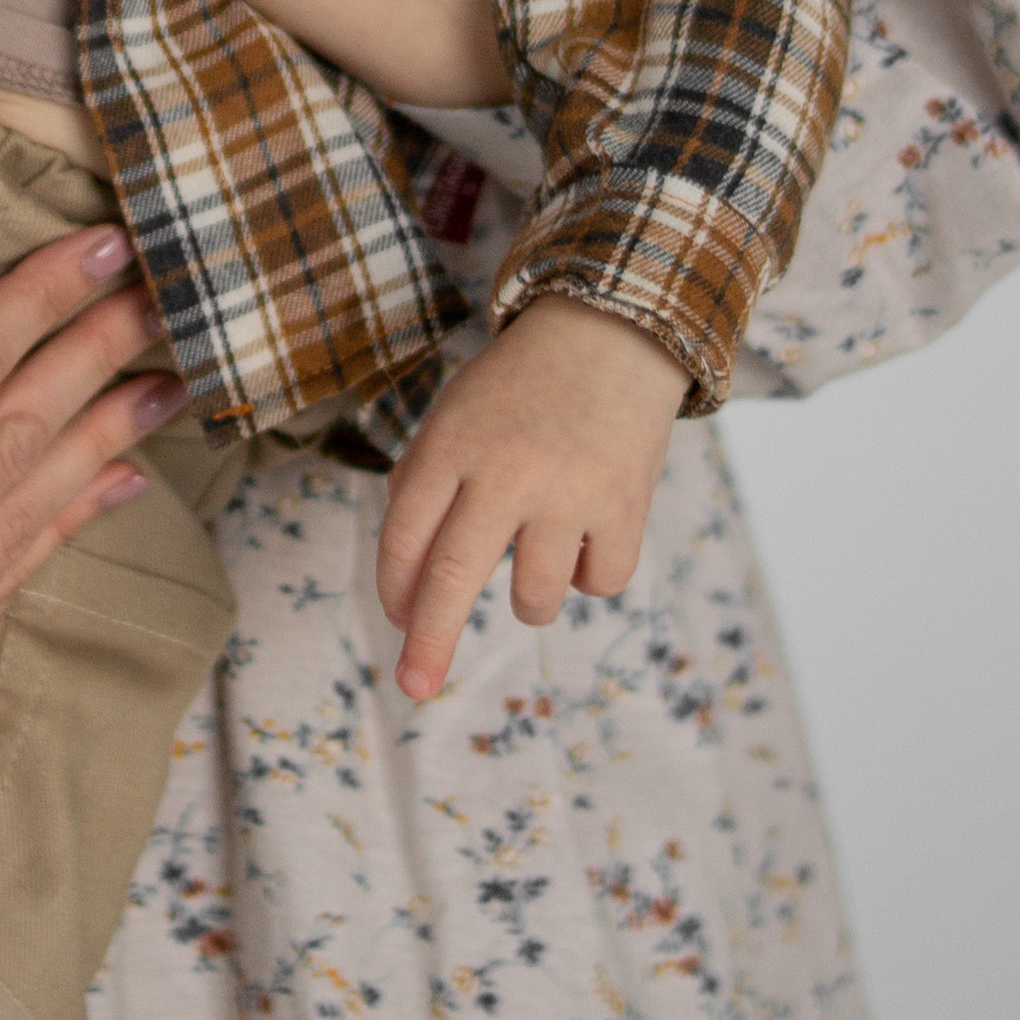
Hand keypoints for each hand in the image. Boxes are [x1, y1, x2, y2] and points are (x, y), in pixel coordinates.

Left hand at [376, 297, 690, 701]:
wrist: (611, 332)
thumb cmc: (519, 388)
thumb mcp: (456, 416)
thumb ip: (425, 488)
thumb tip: (406, 592)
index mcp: (453, 443)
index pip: (403, 535)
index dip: (394, 587)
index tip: (395, 618)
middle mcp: (506, 471)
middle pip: (454, 578)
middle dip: (429, 643)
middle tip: (414, 688)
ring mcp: (569, 492)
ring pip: (533, 599)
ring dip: (529, 594)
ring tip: (539, 542)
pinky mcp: (625, 508)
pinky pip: (599, 584)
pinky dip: (590, 570)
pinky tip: (588, 526)